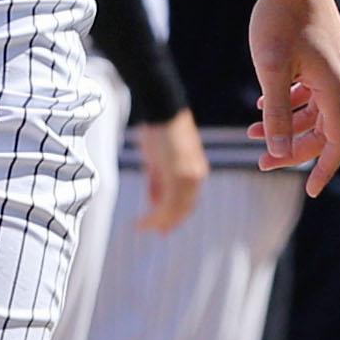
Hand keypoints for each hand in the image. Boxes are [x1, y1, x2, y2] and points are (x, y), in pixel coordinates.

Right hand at [131, 109, 207, 232]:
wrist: (163, 107)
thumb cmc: (159, 128)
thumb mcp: (158, 158)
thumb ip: (158, 180)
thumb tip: (154, 200)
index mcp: (195, 173)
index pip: (187, 202)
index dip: (174, 215)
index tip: (161, 225)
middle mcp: (196, 177)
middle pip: (184, 209)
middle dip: (168, 222)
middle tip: (155, 231)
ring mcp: (188, 176)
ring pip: (176, 209)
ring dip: (160, 220)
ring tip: (144, 227)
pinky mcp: (178, 174)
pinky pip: (167, 203)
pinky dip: (155, 214)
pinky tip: (144, 218)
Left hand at [245, 0, 339, 194]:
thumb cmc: (278, 18)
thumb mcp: (270, 67)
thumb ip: (278, 112)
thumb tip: (280, 154)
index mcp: (335, 88)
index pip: (338, 142)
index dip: (323, 168)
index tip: (311, 192)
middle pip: (325, 129)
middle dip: (294, 148)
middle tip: (260, 160)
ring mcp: (336, 68)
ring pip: (317, 110)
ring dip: (289, 124)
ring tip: (252, 130)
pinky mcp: (326, 56)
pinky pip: (313, 91)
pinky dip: (292, 102)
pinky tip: (266, 105)